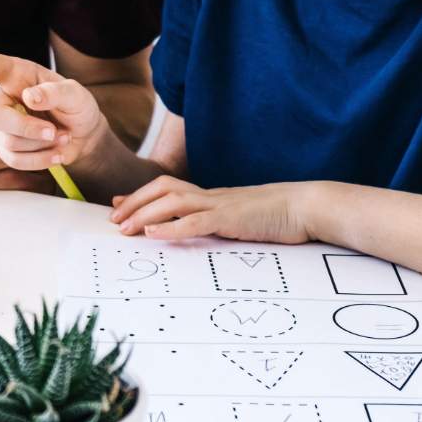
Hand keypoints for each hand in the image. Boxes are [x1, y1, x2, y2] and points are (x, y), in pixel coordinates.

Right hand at [0, 52, 105, 172]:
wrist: (82, 134)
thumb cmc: (76, 106)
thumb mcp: (76, 94)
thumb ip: (56, 93)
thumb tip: (31, 96)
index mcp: (16, 75)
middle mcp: (3, 99)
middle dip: (24, 129)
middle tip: (54, 132)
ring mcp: (2, 126)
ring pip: (7, 142)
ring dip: (40, 145)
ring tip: (63, 137)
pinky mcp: (7, 148)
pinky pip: (15, 160)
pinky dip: (40, 160)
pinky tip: (57, 154)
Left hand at [110, 176, 318, 243]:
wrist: (307, 206)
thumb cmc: (278, 217)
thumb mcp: (241, 219)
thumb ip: (219, 222)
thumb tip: (200, 231)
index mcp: (212, 196)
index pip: (167, 188)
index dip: (139, 195)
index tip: (116, 204)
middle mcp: (211, 195)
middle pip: (162, 188)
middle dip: (134, 202)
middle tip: (113, 219)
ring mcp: (220, 204)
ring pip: (172, 199)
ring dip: (144, 212)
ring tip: (125, 228)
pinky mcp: (231, 218)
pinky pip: (195, 220)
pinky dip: (171, 226)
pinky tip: (153, 233)